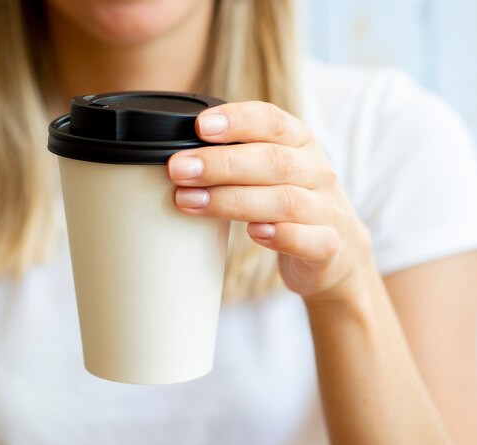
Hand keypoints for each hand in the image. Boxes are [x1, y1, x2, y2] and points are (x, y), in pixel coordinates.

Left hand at [168, 101, 372, 300]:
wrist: (338, 253)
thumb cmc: (289, 205)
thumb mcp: (270, 171)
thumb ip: (235, 158)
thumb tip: (177, 156)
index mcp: (300, 143)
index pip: (271, 120)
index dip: (237, 120)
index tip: (200, 126)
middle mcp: (316, 171)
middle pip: (271, 160)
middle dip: (220, 163)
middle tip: (178, 169)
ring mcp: (326, 209)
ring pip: (284, 200)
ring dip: (233, 200)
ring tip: (191, 202)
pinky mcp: (330, 247)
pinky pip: (310, 239)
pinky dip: (282, 236)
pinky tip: (253, 233)